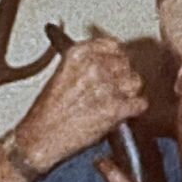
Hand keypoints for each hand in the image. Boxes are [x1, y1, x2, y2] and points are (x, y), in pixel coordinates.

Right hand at [15, 36, 147, 170]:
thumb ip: (85, 64)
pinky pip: (140, 103)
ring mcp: (106, 86)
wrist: (41, 137)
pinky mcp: (115, 108)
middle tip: (112, 91)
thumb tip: (107, 60)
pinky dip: (134, 110)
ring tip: (114, 103)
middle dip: (122, 77)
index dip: (116, 58)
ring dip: (129, 93)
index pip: (113, 45)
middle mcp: (93, 66)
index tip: (115, 65)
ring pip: (135, 82)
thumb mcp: (62, 74)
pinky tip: (120, 114)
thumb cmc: (48, 112)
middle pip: (126, 63)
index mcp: (78, 54)